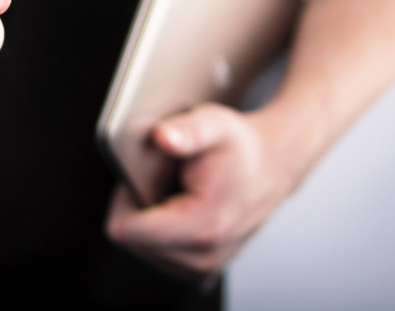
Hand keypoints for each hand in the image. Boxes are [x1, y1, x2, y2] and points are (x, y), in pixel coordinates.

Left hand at [105, 103, 295, 280]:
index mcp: (202, 225)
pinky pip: (156, 254)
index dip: (124, 197)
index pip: (127, 230)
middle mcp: (203, 255)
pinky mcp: (200, 270)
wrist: (270, 167)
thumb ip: (187, 130)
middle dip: (137, 207)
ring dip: (148, 219)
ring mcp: (202, 267)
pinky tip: (179, 208)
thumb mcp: (214, 123)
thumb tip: (162, 137)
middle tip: (163, 181)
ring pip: (141, 249)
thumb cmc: (240, 147)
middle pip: (131, 241)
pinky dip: (160, 231)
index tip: (140, 176)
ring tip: (174, 193)